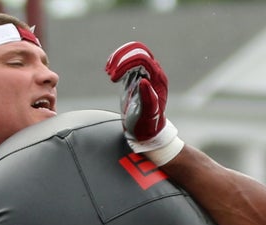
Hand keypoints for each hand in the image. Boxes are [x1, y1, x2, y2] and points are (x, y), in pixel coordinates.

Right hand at [105, 41, 181, 163]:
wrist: (146, 133)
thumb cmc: (148, 127)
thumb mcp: (148, 115)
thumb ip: (148, 99)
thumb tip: (144, 81)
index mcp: (157, 79)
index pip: (142, 58)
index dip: (125, 63)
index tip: (113, 78)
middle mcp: (153, 73)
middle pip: (138, 50)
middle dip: (121, 57)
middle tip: (109, 72)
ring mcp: (145, 74)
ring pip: (133, 52)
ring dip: (118, 58)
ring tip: (108, 71)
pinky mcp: (136, 77)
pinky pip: (128, 60)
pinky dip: (117, 61)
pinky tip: (109, 71)